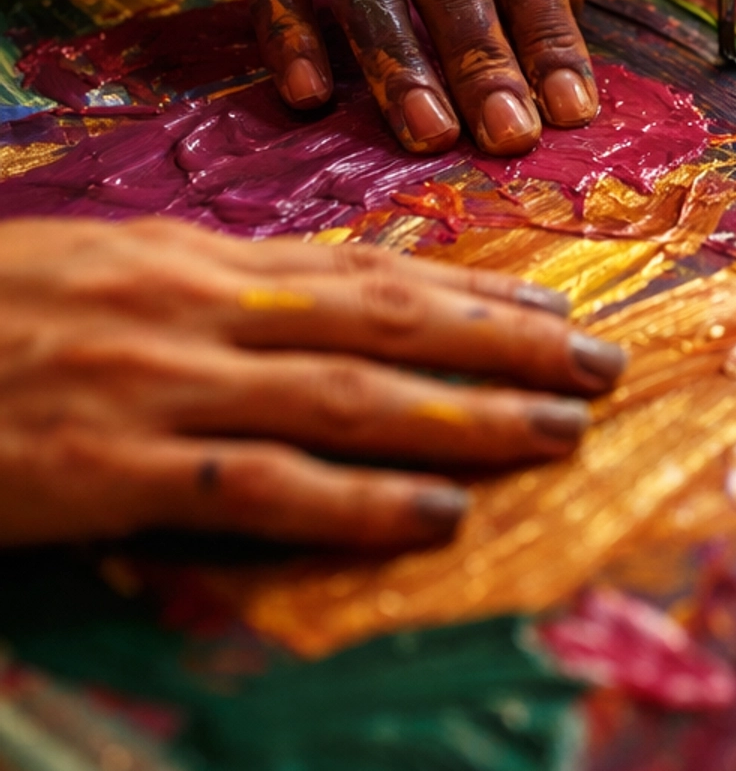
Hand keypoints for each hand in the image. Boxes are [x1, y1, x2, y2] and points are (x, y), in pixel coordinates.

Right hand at [0, 218, 625, 546]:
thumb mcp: (96, 275)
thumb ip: (201, 292)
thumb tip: (310, 302)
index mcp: (189, 258)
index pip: (363, 270)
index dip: (468, 289)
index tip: (552, 308)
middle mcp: (195, 309)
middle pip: (384, 322)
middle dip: (504, 344)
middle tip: (604, 364)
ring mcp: (161, 386)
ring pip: (352, 396)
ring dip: (468, 415)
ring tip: (561, 431)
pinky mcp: (117, 469)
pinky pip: (265, 490)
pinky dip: (360, 502)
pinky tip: (438, 512)